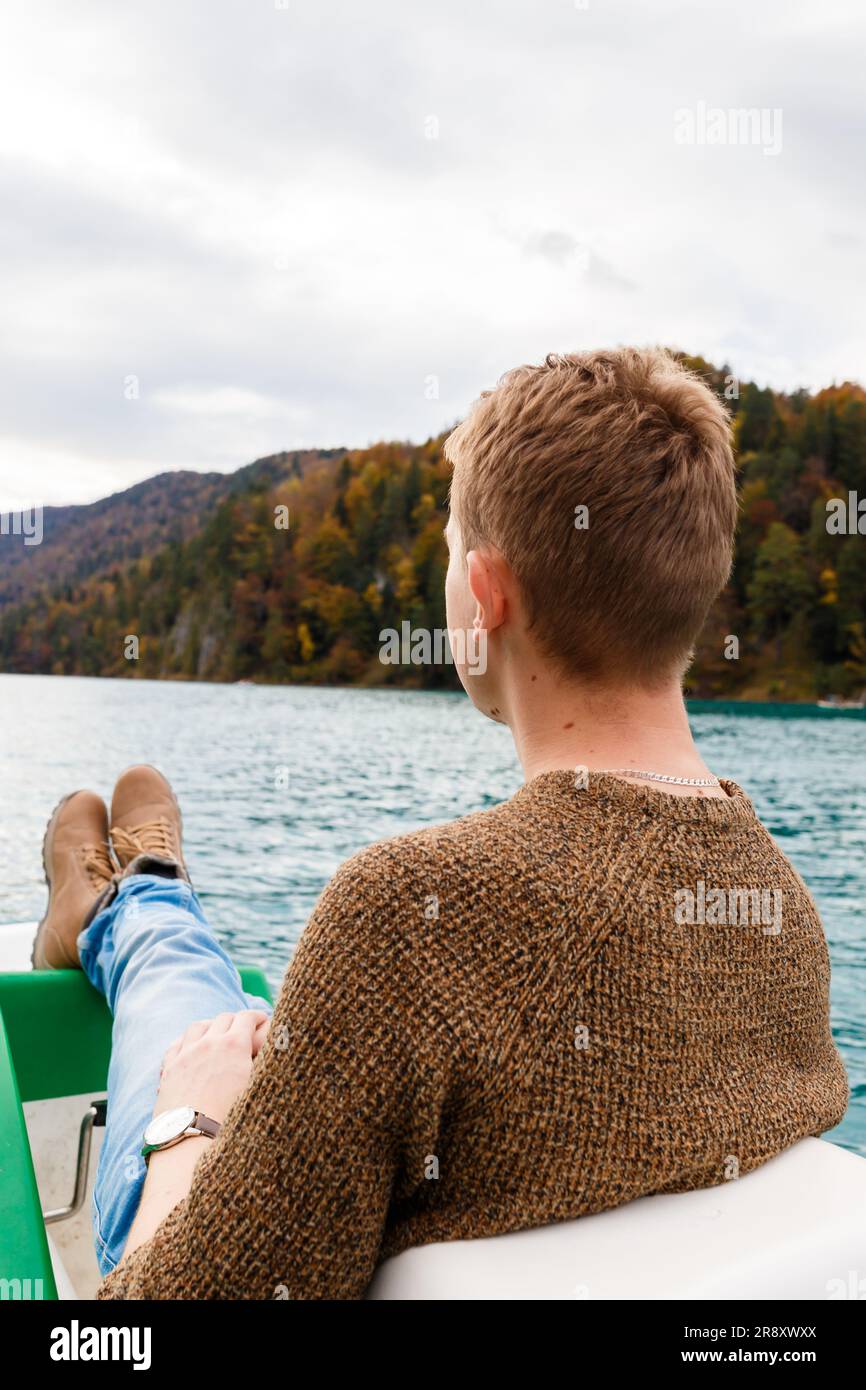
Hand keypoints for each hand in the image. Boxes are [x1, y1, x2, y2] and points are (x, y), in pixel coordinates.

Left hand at [154, 1010, 270, 1124]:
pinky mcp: (170, 1068)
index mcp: (235, 1045)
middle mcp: (209, 1043)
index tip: (263, 1021)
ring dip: (210, 1026)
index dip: (257, 1017)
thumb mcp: (259, 1088)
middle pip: (223, 1018)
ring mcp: (187, 1053)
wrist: (193, 1139)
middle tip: (244, 1030)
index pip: (247, 1017)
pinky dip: (187, 1041)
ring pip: (198, 1026)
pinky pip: (177, 1043)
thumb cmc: (233, 1120)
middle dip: (236, 1021)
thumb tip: (281, 1051)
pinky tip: (190, 1048)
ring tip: (216, 1034)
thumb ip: (268, 1065)